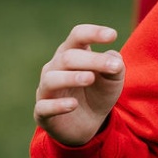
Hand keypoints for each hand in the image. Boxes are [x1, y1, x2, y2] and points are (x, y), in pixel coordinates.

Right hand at [34, 24, 124, 146]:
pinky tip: (73, 105)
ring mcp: (46, 90)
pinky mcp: (42, 112)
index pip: (78, 36)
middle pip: (68, 57)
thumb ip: (115, 66)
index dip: (93, 33)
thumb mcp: (113, 79)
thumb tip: (113, 57)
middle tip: (114, 67)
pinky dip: (57, 105)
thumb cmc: (98, 92)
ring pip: (52, 79)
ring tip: (90, 78)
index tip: (113, 35)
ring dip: (71, 77)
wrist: (89, 124)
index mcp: (72, 53)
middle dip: (91, 60)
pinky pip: (44, 107)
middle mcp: (55, 68)